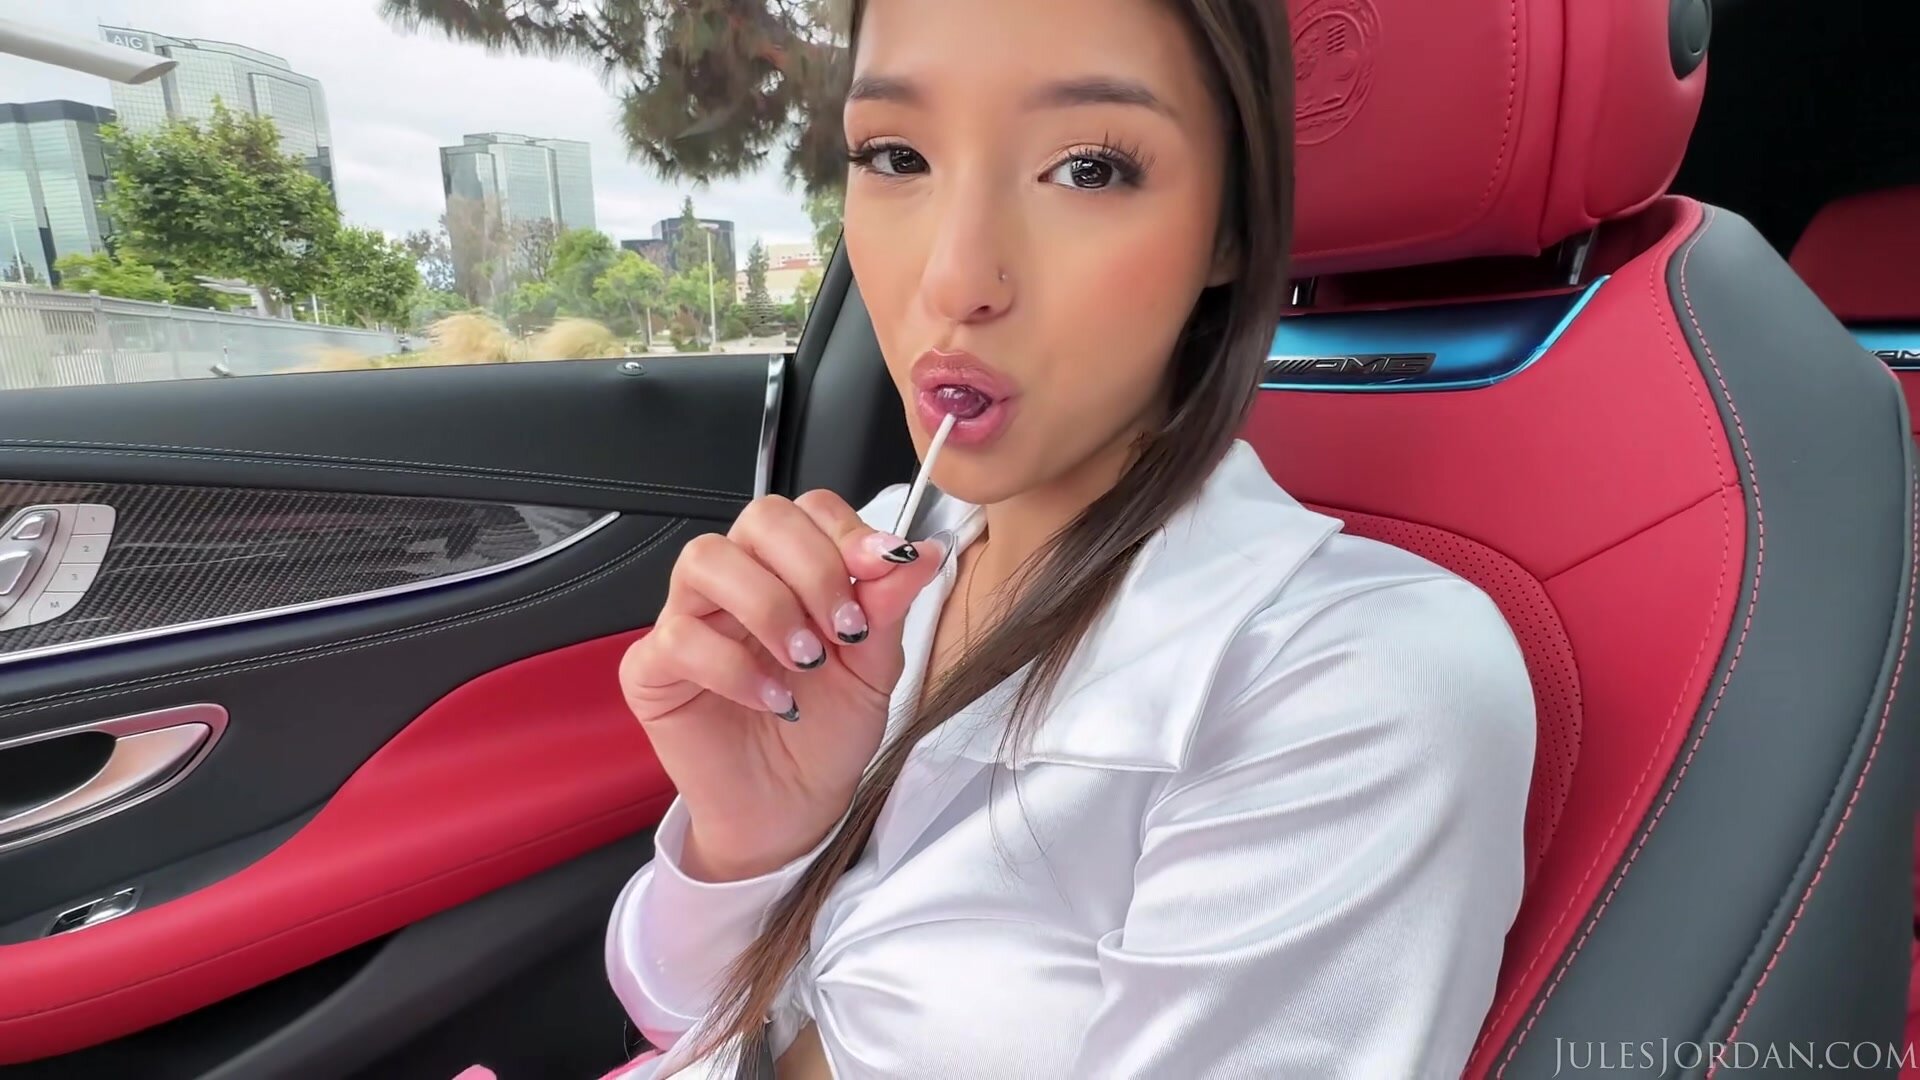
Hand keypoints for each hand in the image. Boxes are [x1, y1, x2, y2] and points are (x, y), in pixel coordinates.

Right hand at [618, 491, 945, 881]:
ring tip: (805, 661)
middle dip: (811, 566)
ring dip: (768, 605)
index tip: (884, 571)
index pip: (808, 511)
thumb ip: (887, 608)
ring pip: (706, 560)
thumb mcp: (875, 669)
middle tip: (844, 629)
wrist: (794, 809)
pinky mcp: (653, 668)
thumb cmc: (828, 732)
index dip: (846, 534)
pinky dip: (733, 666)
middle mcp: (738, 582)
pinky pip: (678, 637)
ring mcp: (689, 618)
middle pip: (757, 519)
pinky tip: (773, 701)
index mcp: (791, 571)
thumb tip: (922, 553)